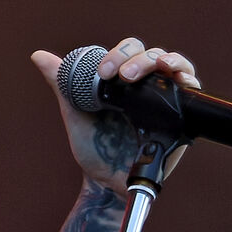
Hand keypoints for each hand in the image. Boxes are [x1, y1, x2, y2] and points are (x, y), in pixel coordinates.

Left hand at [32, 37, 200, 192]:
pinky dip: (188, 79)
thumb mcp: (76, 111)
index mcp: (123, 80)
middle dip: (138, 59)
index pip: (128, 51)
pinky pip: (192, 91)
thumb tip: (38, 56)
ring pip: (175, 65)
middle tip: (121, 76)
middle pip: (151, 54)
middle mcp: (146, 86)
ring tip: (157, 67)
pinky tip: (181, 79)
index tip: (102, 72)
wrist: (106, 181)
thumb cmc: (93, 146)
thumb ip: (62, 83)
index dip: (117, 54)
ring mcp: (165, 100)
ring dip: (167, 61)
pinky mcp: (181, 117)